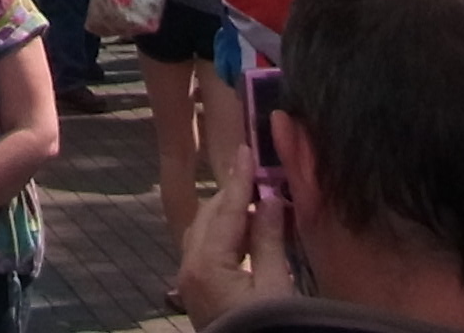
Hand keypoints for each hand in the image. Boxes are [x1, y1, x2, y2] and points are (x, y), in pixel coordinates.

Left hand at [171, 173, 290, 328]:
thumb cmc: (267, 330)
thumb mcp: (275, 288)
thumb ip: (268, 241)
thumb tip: (268, 199)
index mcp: (205, 265)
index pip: (224, 210)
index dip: (239, 178)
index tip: (247, 148)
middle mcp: (188, 268)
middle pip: (209, 217)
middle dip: (233, 194)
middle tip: (259, 174)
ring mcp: (189, 281)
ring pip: (205, 231)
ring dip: (229, 213)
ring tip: (257, 198)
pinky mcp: (198, 292)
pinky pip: (206, 249)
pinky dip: (225, 233)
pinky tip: (247, 230)